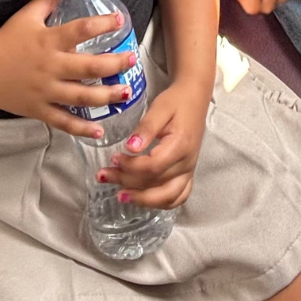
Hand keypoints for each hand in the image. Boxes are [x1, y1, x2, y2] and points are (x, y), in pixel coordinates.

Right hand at [0, 0, 137, 136]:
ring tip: (125, 93)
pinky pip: (63, 121)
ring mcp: (46, 91)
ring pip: (81, 96)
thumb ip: (46, 0)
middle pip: (88, 67)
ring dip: (106, 96)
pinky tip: (99, 130)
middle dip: (114, 64)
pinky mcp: (39, 109)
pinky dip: (81, 128)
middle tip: (131, 60)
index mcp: (49, 41)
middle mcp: (51, 67)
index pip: (80, 30)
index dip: (102, 24)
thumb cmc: (3, 41)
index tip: (119, 20)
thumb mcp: (25, 16)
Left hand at [96, 80, 209, 208]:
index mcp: (181, 146)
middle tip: (105, 176)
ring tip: (120, 194)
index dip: (130, 166)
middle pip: (156, 184)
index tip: (113, 158)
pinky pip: (177, 197)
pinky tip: (141, 197)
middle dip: (128, 183)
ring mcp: (189, 171)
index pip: (153, 166)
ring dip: (143, 199)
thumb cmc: (176, 101)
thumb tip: (130, 147)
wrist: (194, 98)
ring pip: (168, 197)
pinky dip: (160, 202)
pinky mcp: (188, 173)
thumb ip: (146, 128)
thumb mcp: (159, 108)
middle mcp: (187, 163)